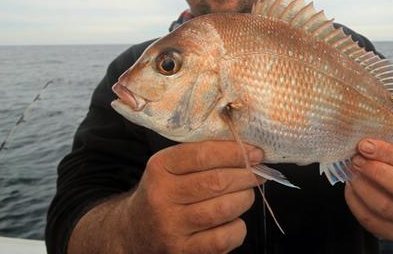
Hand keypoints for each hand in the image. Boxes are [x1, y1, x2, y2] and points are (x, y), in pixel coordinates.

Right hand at [121, 141, 263, 253]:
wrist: (135, 231)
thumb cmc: (163, 193)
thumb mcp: (170, 167)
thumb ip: (202, 155)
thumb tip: (247, 149)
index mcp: (160, 168)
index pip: (202, 154)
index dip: (235, 152)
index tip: (256, 152)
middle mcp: (161, 197)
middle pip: (216, 182)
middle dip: (246, 175)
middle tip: (257, 173)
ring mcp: (171, 227)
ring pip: (223, 209)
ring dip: (244, 199)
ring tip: (246, 194)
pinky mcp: (182, 251)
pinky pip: (223, 238)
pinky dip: (238, 228)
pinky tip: (234, 221)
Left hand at [345, 139, 392, 241]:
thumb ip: (391, 143)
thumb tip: (364, 137)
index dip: (386, 153)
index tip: (364, 145)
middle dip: (376, 172)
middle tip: (356, 160)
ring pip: (384, 207)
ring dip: (362, 187)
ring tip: (351, 172)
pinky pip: (370, 220)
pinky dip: (355, 202)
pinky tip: (351, 187)